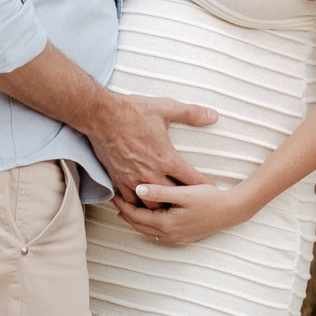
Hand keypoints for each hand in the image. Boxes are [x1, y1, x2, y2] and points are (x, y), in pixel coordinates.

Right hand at [89, 93, 217, 204]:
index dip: (203, 186)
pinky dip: (139, 205)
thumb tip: (213, 115)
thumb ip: (191, 113)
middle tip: (192, 204)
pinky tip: (143, 204)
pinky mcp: (119, 181)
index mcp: (166, 159)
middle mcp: (152, 174)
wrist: (102, 116)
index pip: (191, 180)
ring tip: (169, 208)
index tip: (211, 191)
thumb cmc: (133, 112)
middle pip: (173, 198)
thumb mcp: (166, 107)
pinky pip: (131, 202)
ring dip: (161, 206)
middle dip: (183, 202)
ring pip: (152, 205)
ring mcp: (134, 180)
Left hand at [114, 180, 250, 245]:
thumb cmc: (209, 199)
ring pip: (149, 230)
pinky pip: (159, 232)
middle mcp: (169, 234)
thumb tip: (138, 190)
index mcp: (166, 223)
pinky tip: (149, 215)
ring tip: (128, 207)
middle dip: (127, 213)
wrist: (231, 211)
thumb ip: (159, 192)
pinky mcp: (183, 236)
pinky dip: (149, 223)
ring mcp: (176, 237)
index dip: (123, 205)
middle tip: (116, 200)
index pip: (136, 216)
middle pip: (140, 226)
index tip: (114, 194)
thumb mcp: (183, 193)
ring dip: (137, 220)